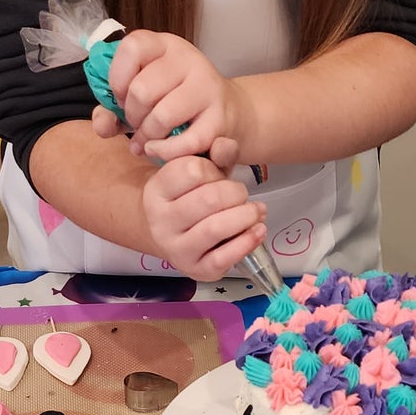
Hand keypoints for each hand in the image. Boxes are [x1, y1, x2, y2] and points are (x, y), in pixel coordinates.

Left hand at [100, 30, 250, 163]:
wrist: (225, 112)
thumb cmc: (175, 103)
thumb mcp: (142, 96)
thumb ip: (112, 109)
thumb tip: (102, 125)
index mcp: (164, 45)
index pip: (132, 47)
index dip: (117, 78)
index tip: (121, 97)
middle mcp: (188, 59)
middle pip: (142, 90)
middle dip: (132, 115)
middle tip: (136, 124)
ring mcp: (206, 87)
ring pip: (161, 116)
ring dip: (147, 136)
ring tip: (146, 140)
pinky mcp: (219, 118)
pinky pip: (185, 141)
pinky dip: (165, 152)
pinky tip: (158, 151)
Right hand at [141, 138, 265, 280]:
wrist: (172, 235)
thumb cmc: (189, 199)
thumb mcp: (199, 172)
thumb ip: (215, 156)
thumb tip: (227, 144)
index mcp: (156, 191)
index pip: (191, 170)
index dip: (214, 169)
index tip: (219, 175)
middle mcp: (160, 221)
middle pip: (207, 199)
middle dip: (235, 193)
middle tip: (241, 194)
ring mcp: (176, 248)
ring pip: (215, 228)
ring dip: (245, 216)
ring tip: (256, 211)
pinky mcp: (194, 269)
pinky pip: (223, 258)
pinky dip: (247, 242)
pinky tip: (258, 230)